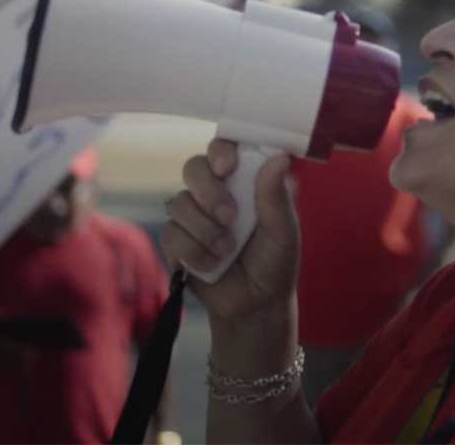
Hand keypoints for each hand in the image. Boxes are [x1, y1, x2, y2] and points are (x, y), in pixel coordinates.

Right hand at [158, 138, 298, 321]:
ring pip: (178, 202)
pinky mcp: (175, 241)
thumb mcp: (283, 230)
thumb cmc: (275, 261)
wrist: (255, 304)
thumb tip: (280, 158)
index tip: (227, 167)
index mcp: (242, 180)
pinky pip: (171, 234)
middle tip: (229, 217)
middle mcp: (214, 191)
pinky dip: (193, 252)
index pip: (223, 148)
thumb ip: (276, 196)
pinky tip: (211, 266)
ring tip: (227, 251)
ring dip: (204, 230)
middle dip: (208, 191)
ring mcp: (191, 215)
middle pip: (193, 168)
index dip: (220, 151)